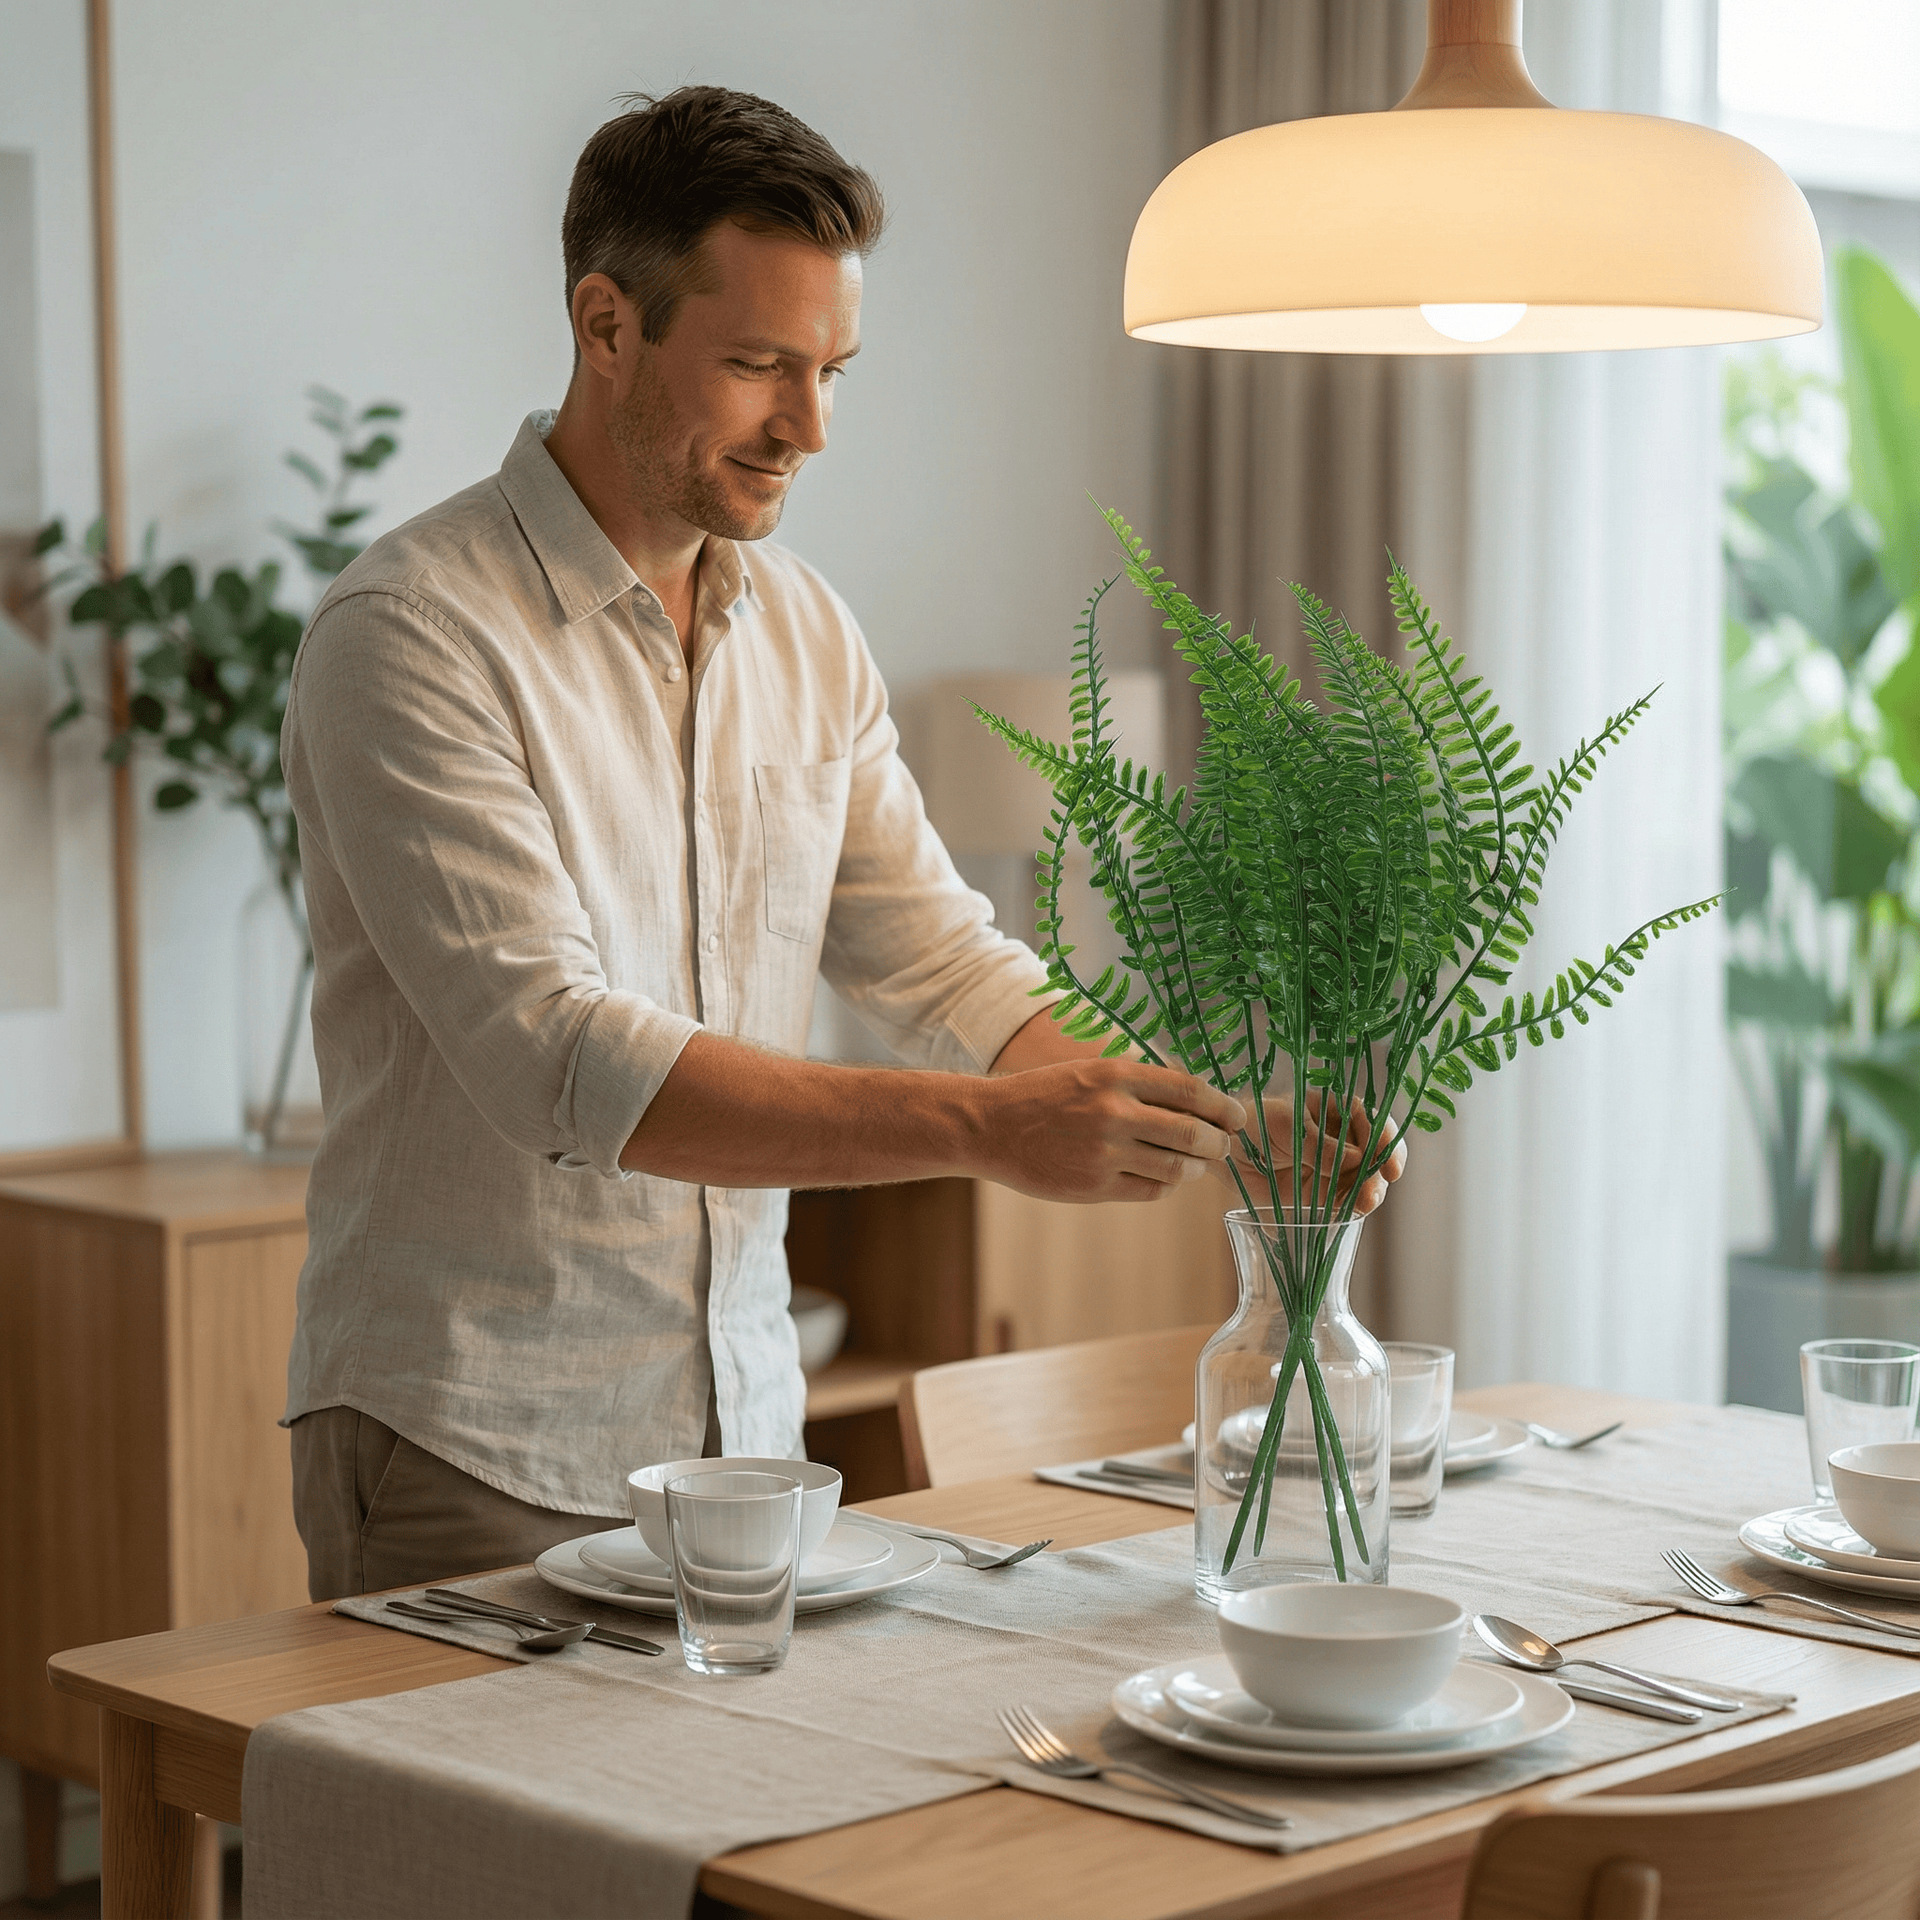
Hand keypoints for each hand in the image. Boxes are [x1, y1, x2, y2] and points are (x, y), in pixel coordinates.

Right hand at [973, 1059, 1247, 1203]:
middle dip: (1218, 1143)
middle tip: (1223, 1146)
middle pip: (1192, 1133)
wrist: (991, 1126)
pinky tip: (1163, 1178)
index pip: (1190, 1091)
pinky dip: (1166, 1186)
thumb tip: (1195, 1101)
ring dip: (1194, 1169)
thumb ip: (1138, 1083)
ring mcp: (1103, 1152)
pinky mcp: (1093, 1187)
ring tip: (1194, 1165)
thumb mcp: (1090, 1071)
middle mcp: (1113, 1111)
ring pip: (1176, 1168)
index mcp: (1116, 1075)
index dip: (1223, 1107)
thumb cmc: (1044, 1096)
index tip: (1237, 1117)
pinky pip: (1150, 1191)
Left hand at [1221, 1090, 1406, 1215]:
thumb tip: (1357, 1160)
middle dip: (1381, 1173)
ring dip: (1369, 1193)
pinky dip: (1351, 1207)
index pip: (1373, 1121)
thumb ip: (1320, 1145)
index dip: (1387, 1141)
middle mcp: (1343, 1137)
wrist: (1226, 1149)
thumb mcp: (1286, 1126)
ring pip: (1366, 1180)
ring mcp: (1335, 1166)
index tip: (1390, 1165)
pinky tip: (1350, 1213)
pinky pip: (1346, 1200)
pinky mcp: (1322, 1192)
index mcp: (1337, 1109)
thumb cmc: (1254, 1122)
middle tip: (1373, 1194)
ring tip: (1362, 1205)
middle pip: (1377, 1154)